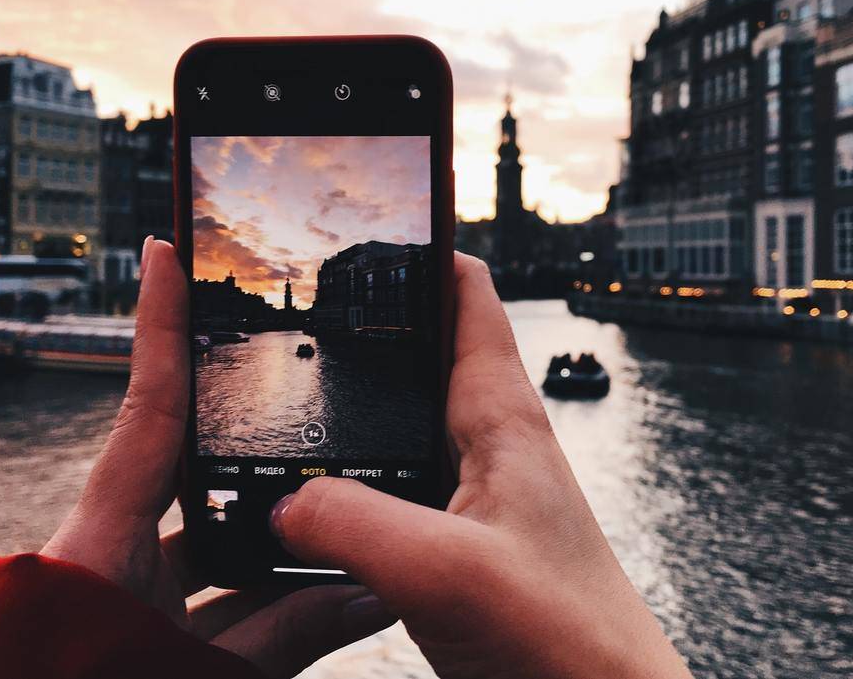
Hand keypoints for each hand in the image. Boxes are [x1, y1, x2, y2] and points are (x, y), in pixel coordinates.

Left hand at [41, 237, 394, 676]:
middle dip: (262, 444)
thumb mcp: (199, 673)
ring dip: (284, 539)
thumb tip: (375, 593)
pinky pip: (219, 593)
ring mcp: (127, 586)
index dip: (162, 321)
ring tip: (356, 515)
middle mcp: (111, 550)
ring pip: (218, 541)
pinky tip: (333, 593)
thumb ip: (288, 635)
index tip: (169, 249)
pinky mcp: (142, 621)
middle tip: (319, 401)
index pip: (147, 405)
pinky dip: (272, 597)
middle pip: (198, 468)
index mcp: (100, 540)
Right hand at [270, 254, 691, 678]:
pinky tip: (304, 502)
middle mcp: (487, 443)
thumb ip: (360, 527)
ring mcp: (469, 494)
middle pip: (421, 351)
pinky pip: (388, 489)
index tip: (360, 216)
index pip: (466, 294)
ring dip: (350, 406)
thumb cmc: (572, 642)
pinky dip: (345, 482)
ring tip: (283, 392)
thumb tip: (280, 502)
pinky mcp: (452, 543)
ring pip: (399, 423)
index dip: (418, 245)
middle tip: (292, 302)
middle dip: (363, 322)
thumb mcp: (452, 574)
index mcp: (502, 419)